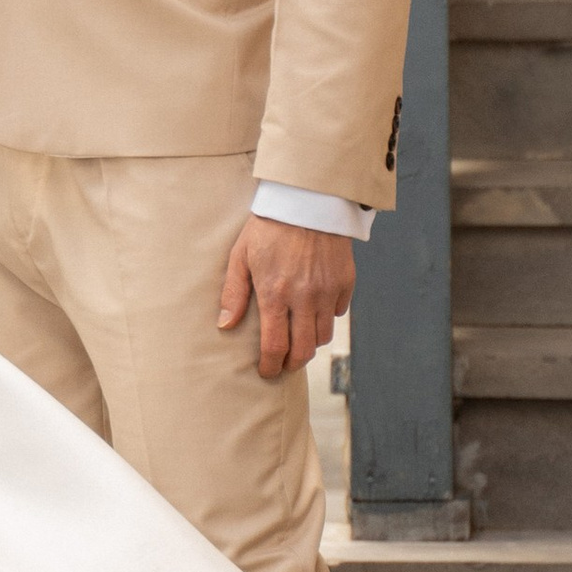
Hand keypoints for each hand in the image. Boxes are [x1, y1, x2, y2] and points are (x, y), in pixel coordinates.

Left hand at [217, 215, 353, 378]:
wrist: (307, 200)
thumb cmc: (268, 226)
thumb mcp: (241, 255)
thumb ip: (234, 293)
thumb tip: (225, 325)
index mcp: (275, 293)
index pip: (276, 346)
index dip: (271, 366)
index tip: (266, 372)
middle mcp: (304, 297)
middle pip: (304, 350)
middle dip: (292, 363)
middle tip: (283, 364)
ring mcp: (327, 291)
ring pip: (324, 336)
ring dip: (310, 343)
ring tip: (299, 339)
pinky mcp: (345, 282)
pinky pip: (338, 313)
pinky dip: (327, 318)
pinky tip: (315, 311)